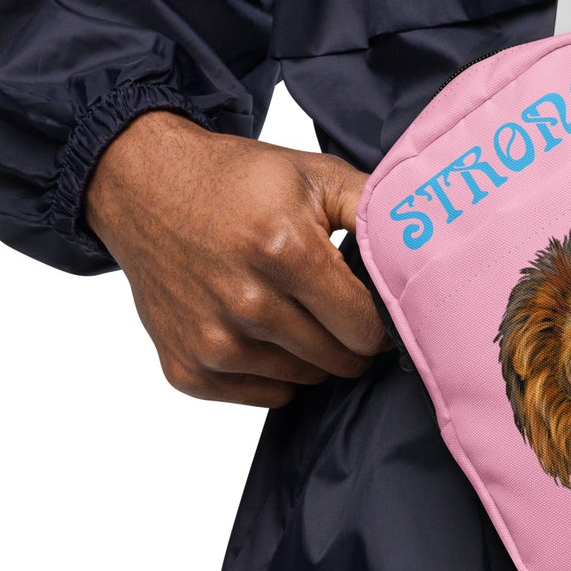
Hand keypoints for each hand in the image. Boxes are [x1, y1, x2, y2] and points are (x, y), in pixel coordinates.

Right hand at [85, 111, 389, 406]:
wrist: (142, 187)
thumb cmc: (234, 181)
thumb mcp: (314, 174)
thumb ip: (376, 209)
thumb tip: (428, 245)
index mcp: (283, 250)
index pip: (366, 325)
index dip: (379, 316)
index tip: (372, 301)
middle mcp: (246, 303)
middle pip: (339, 359)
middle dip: (349, 336)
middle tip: (335, 303)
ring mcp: (212, 341)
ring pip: (305, 379)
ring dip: (311, 352)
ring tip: (292, 306)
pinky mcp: (186, 368)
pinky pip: (264, 395)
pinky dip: (272, 371)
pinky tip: (260, 327)